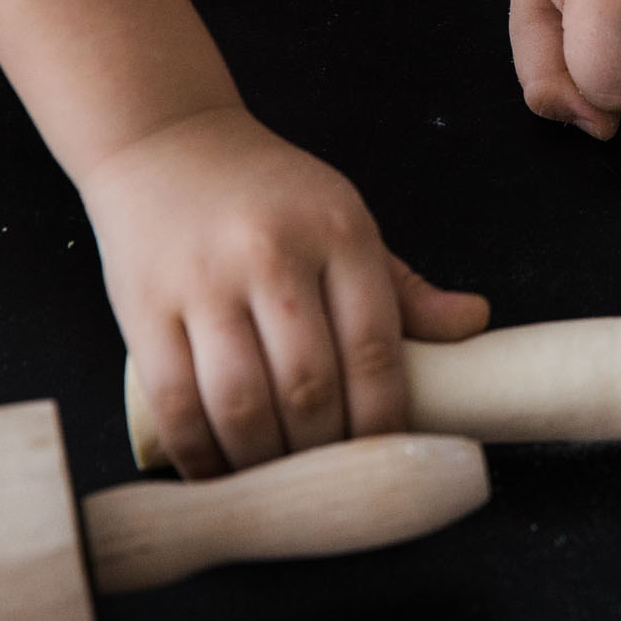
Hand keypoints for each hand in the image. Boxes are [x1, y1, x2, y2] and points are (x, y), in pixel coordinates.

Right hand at [81, 105, 489, 476]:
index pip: (374, 347)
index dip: (383, 418)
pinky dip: (198, 452)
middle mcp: (272, 255)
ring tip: (278, 479)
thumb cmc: (269, 195)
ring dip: (263, 460)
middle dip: (324, 450)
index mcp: (338, 233)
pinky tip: (217, 470)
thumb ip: (404, 285)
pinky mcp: (144, 306)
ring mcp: (203, 282)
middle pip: (308, 385)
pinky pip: (174, 400)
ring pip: (240, 401)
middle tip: (331, 477)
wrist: (165, 141)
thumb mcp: (345, 222)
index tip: (386, 453)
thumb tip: (475, 324)